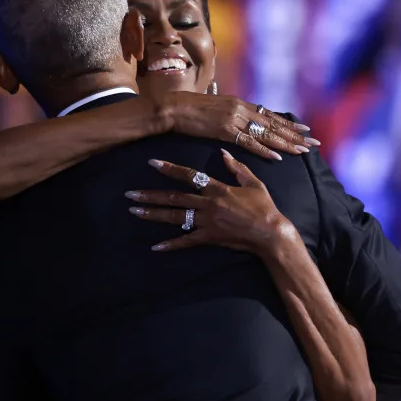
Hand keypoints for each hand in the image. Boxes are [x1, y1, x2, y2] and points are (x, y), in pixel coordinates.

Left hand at [126, 150, 296, 254]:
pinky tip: (155, 247)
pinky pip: (186, 241)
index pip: (189, 175)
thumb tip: (223, 153)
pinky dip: (170, 244)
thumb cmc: (264, 207)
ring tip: (134, 211)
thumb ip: (237, 168)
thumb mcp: (253, 182)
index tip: (152, 163)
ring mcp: (207, 222)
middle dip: (150, 195)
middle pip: (174, 198)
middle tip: (130, 193)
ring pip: (175, 217)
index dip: (170, 169)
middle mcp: (208, 204)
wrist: (270, 233)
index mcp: (218, 188)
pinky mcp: (209, 238)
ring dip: (153, 214)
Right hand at [164, 92, 318, 160]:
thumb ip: (232, 114)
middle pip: (274, 124)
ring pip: (266, 134)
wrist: (172, 108)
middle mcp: (242, 109)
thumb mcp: (217, 109)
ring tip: (302, 150)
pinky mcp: (225, 130)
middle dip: (295, 135)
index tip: (306, 130)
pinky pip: (248, 143)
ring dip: (286, 143)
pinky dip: (263, 150)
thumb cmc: (191, 110)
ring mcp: (234, 119)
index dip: (289, 124)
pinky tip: (277, 156)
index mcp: (241, 104)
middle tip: (314, 142)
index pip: (271, 116)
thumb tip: (242, 121)